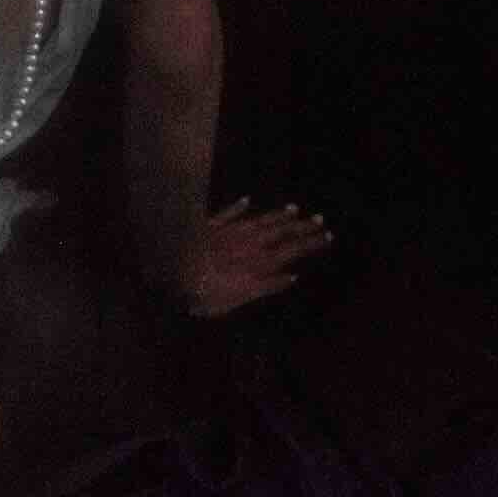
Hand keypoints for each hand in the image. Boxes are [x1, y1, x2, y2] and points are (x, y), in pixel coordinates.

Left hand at [174, 197, 332, 316]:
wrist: (170, 266)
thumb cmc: (204, 291)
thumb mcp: (239, 297)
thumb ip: (265, 286)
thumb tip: (292, 277)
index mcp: (257, 261)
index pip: (291, 250)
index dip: (310, 243)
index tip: (327, 236)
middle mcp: (248, 242)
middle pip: (280, 232)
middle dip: (301, 227)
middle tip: (320, 220)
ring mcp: (229, 231)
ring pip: (259, 220)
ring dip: (277, 215)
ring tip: (294, 209)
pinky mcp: (209, 225)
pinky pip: (227, 214)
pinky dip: (238, 207)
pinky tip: (247, 200)